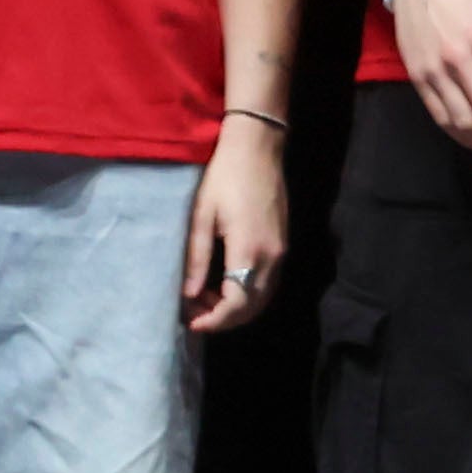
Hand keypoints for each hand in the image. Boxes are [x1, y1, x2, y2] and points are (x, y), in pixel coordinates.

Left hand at [184, 116, 287, 331]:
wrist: (257, 149)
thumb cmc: (223, 177)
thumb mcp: (201, 215)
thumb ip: (197, 257)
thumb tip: (188, 295)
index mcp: (249, 251)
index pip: (236, 304)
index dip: (214, 320)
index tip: (191, 323)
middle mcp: (272, 258)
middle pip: (252, 308)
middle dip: (223, 318)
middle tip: (193, 313)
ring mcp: (281, 253)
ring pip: (262, 298)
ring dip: (235, 308)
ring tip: (203, 300)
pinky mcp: (283, 246)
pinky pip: (268, 284)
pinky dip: (247, 294)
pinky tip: (223, 285)